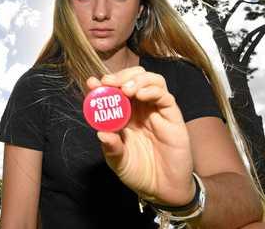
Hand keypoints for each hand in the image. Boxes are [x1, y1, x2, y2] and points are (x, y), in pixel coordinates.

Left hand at [87, 66, 194, 206]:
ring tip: (125, 89)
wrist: (163, 190)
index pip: (114, 91)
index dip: (103, 84)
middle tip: (108, 82)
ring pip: (151, 80)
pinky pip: (165, 96)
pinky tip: (140, 95)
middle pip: (133, 78)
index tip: (92, 83)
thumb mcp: (118, 161)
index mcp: (124, 115)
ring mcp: (157, 110)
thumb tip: (100, 133)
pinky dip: (152, 90)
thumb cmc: (139, 172)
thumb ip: (111, 147)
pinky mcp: (172, 116)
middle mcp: (141, 109)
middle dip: (120, 76)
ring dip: (137, 79)